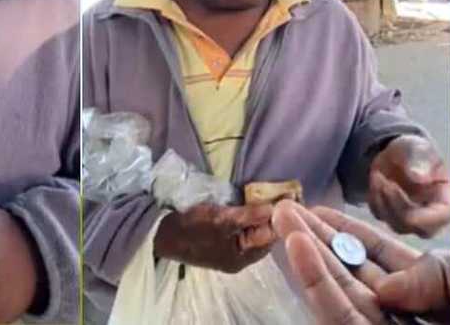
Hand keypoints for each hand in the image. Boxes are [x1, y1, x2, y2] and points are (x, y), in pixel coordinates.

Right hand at [153, 202, 275, 272]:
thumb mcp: (221, 219)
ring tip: (271, 195)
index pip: (270, 237)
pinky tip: (254, 204)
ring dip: (261, 215)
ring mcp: (232, 251)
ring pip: (255, 232)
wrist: (161, 233)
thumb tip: (276, 208)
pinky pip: (245, 230)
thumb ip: (249, 215)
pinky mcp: (224, 241)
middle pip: (264, 235)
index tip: (288, 196)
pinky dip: (250, 217)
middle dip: (272, 215)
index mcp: (242, 258)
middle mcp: (241, 258)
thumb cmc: (191, 227)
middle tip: (282, 192)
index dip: (280, 217)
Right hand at [272, 201, 449, 323]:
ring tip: (283, 220)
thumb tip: (383, 286)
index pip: (378, 255)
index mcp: (425, 292)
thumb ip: (428, 280)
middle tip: (285, 208)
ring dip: (308, 256)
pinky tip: (299, 252)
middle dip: (318, 238)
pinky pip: (341, 318)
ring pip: (338, 292)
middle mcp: (397, 312)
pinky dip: (319, 286)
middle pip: (350, 271)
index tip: (316, 210)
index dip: (347, 231)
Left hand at [368, 135, 449, 236]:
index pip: (440, 218)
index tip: (395, 188)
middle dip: (396, 206)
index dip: (418, 212)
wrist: (396, 153)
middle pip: (417, 228)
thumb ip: (421, 160)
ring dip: (382, 200)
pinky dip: (374, 200)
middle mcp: (431, 215)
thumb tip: (419, 178)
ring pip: (396, 225)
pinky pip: (381, 217)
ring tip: (378, 175)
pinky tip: (376, 180)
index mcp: (445, 199)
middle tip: (384, 182)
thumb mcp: (418, 149)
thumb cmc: (414, 151)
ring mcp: (412, 219)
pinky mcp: (393, 217)